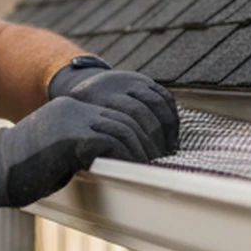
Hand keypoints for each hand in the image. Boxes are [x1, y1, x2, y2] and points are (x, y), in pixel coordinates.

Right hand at [0, 96, 153, 216]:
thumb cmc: (21, 171)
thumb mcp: (57, 152)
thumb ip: (82, 147)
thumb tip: (112, 160)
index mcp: (69, 107)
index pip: (117, 109)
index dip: (140, 128)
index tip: (152, 147)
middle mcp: (72, 108)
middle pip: (126, 115)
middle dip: (148, 137)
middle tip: (161, 157)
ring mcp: (71, 120)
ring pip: (124, 128)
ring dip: (142, 149)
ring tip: (151, 165)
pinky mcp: (71, 137)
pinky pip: (112, 143)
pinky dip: (128, 157)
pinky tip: (133, 169)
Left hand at [48, 63, 179, 154]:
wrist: (82, 85)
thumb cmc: (81, 118)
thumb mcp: (79, 126)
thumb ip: (90, 143)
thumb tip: (107, 170)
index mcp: (96, 101)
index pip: (123, 124)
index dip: (136, 145)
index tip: (143, 163)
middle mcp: (114, 87)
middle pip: (141, 113)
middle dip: (153, 138)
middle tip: (158, 157)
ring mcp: (131, 80)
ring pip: (156, 103)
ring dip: (166, 128)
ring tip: (168, 148)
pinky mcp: (143, 80)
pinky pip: (165, 97)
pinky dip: (172, 116)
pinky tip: (172, 134)